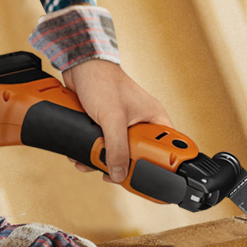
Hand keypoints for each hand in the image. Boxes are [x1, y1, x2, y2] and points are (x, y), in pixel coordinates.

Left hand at [61, 59, 170, 182]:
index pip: (167, 148)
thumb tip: (119, 173)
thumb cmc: (103, 81)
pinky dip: (92, 153)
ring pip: (119, 153)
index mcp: (155, 118)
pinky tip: (81, 155)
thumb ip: (117, 148)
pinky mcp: (106, 126)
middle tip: (111, 173)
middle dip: (122, 166)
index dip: (161, 165)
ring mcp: (124, 125)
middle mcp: (142, 123)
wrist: (79, 67)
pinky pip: (104, 147)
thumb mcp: (112, 118)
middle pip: (140, 156)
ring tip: (90, 163)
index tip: (150, 180)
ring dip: (102, 161)